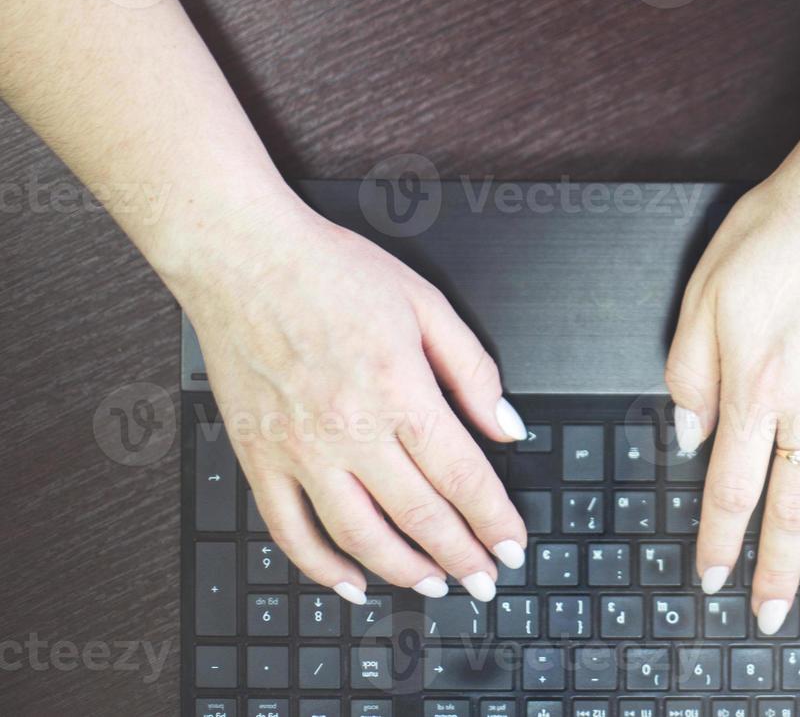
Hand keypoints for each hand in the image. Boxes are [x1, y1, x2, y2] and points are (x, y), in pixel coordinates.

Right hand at [175, 196, 526, 604]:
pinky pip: (291, 532)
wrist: (243, 257)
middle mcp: (350, 429)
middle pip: (420, 515)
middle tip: (485, 579)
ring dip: (404, 571)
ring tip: (435, 586)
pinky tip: (352, 583)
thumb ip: (473, 370)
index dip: (493, 520)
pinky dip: (323, 568)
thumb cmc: (330, 271)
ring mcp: (301, 450)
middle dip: (461, 556)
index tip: (512, 545)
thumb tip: (505, 425)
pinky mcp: (259, 457)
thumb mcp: (426, 304)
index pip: (461, 475)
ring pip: (360, 536)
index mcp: (399, 390)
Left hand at [666, 169, 799, 633]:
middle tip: (773, 612)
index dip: (721, 542)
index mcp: (757, 386)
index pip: (732, 489)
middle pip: (796, 510)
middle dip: (780, 572)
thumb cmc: (780, 231)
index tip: (714, 576)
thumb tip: (689, 433)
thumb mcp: (703, 292)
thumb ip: (688, 370)